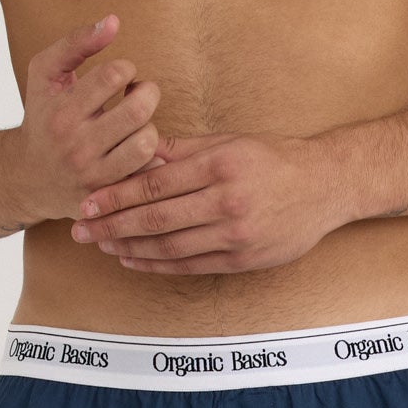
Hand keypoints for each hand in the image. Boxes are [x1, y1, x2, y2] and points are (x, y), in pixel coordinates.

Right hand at [15, 14, 165, 221]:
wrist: (25, 177)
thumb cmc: (42, 115)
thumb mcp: (45, 73)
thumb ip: (76, 42)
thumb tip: (114, 20)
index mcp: (61, 111)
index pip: (114, 75)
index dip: (126, 68)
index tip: (120, 76)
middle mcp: (76, 146)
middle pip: (138, 109)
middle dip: (147, 93)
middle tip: (139, 94)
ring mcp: (93, 175)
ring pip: (147, 142)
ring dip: (150, 126)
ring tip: (137, 122)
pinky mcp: (108, 196)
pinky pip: (147, 173)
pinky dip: (151, 157)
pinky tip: (136, 148)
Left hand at [67, 132, 343, 274]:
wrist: (326, 185)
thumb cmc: (274, 158)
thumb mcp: (229, 142)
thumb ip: (182, 151)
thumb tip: (137, 151)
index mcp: (220, 165)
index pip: (155, 184)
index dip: (116, 196)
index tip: (88, 202)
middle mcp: (228, 201)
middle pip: (156, 219)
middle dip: (112, 225)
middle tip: (81, 230)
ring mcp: (236, 234)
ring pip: (170, 247)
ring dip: (129, 248)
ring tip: (102, 245)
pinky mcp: (243, 259)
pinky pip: (191, 265)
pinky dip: (157, 264)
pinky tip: (134, 259)